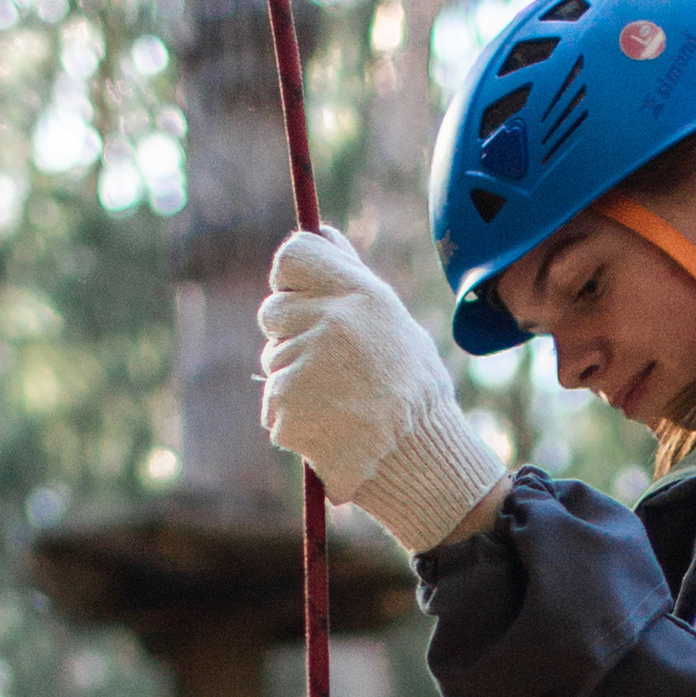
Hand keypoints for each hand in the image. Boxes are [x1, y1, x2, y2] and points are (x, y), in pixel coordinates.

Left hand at [258, 227, 504, 555]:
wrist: (422, 463)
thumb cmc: (413, 391)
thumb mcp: (394, 322)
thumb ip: (352, 279)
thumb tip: (321, 233)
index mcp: (360, 296)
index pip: (293, 256)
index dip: (291, 278)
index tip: (301, 297)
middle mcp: (329, 323)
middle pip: (273, 311)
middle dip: (291, 335)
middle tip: (332, 368)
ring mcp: (304, 367)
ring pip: (274, 363)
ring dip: (295, 383)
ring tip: (341, 406)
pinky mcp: (287, 410)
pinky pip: (274, 406)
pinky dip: (295, 421)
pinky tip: (330, 431)